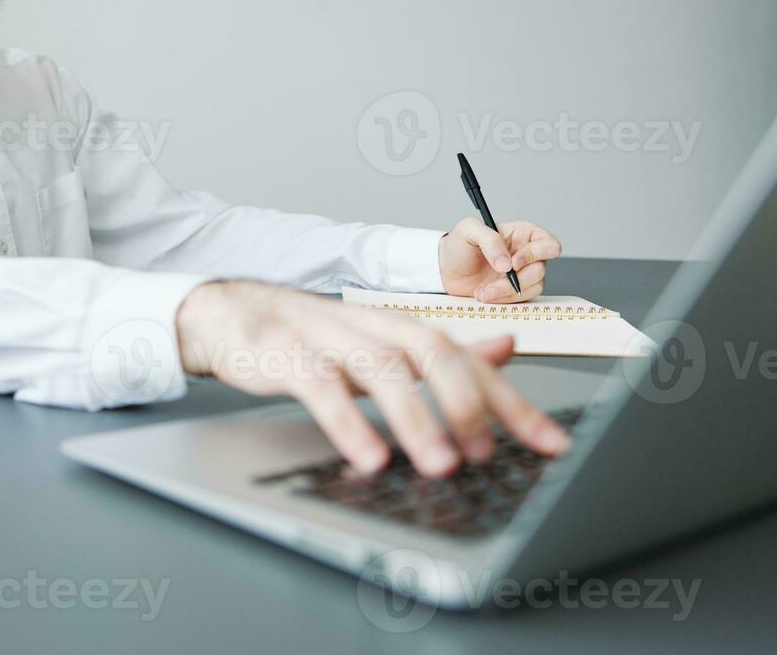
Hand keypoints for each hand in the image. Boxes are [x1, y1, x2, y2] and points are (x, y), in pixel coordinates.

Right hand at [174, 280, 569, 476]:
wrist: (225, 312)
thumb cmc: (306, 336)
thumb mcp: (378, 343)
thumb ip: (440, 351)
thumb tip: (506, 349)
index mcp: (396, 324)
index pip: (466, 357)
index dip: (511, 399)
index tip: (551, 443)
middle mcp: (367, 324)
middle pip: (429, 350)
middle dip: (466, 400)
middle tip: (489, 450)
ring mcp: (323, 335)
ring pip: (379, 367)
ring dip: (415, 417)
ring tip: (441, 463)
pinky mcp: (281, 353)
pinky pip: (318, 386)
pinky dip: (347, 422)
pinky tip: (368, 456)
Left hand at [438, 217, 562, 302]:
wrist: (444, 270)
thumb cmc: (457, 245)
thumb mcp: (468, 230)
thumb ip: (490, 240)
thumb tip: (507, 263)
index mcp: (522, 234)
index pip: (547, 243)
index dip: (535, 254)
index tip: (513, 263)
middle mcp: (526, 253)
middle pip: (541, 269)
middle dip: (516, 279)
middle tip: (493, 281)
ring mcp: (522, 274)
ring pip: (533, 287)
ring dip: (507, 292)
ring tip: (482, 291)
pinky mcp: (514, 291)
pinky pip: (522, 299)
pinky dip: (504, 300)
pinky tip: (485, 295)